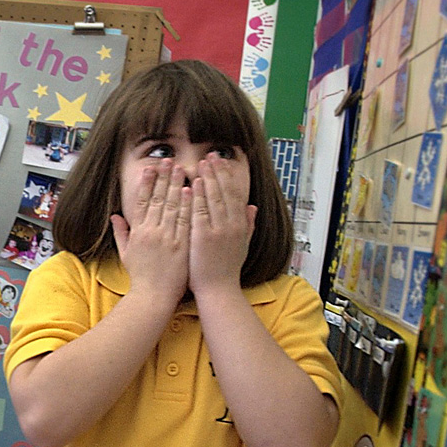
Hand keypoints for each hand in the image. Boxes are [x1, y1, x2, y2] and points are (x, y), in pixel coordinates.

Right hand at [111, 160, 190, 304]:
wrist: (152, 298)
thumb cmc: (140, 277)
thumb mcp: (126, 254)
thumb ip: (121, 233)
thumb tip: (115, 216)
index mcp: (138, 232)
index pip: (142, 202)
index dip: (147, 183)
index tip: (151, 168)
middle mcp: (151, 232)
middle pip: (158, 199)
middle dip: (163, 178)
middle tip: (168, 160)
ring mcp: (166, 238)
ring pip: (172, 206)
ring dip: (176, 185)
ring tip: (181, 168)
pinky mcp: (180, 246)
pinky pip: (185, 221)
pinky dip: (187, 205)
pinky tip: (190, 190)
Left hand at [189, 150, 256, 294]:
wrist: (219, 291)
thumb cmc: (227, 270)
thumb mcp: (243, 245)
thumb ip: (248, 224)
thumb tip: (253, 206)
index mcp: (241, 225)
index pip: (235, 194)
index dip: (228, 176)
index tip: (222, 162)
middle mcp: (232, 225)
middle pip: (225, 192)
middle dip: (218, 171)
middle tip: (210, 155)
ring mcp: (218, 230)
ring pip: (214, 198)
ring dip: (208, 178)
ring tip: (201, 163)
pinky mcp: (203, 237)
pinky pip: (200, 212)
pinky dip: (197, 196)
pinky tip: (193, 184)